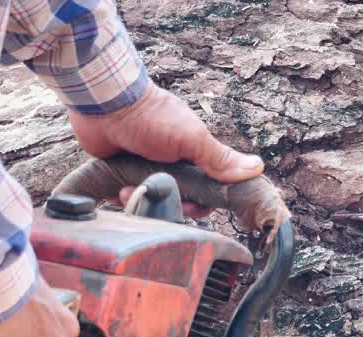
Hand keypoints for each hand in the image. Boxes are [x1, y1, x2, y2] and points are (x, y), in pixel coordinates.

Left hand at [69, 84, 264, 217]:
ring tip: (129, 190)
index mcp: (192, 156)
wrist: (105, 105)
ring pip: (152, 202)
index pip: (207, 192)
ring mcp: (146, 171)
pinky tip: (118, 190)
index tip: (192, 205)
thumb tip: (257, 168)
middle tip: (157, 196)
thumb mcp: (191, 138)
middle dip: (168, 203)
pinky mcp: (121, 175)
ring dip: (142, 200)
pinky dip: (124, 197)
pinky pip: (128, 198)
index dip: (201, 204)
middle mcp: (171, 165)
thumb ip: (220, 158)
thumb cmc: (151, 117)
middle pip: (179, 201)